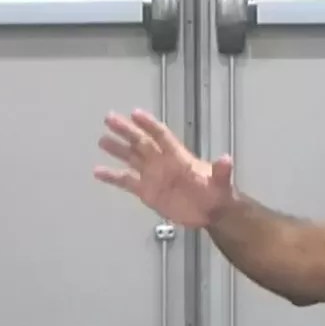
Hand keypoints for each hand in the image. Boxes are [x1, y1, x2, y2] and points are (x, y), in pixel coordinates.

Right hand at [94, 109, 235, 227]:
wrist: (211, 212)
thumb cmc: (218, 193)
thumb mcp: (222, 182)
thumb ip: (221, 171)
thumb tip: (226, 158)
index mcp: (179, 157)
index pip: (162, 136)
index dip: (149, 125)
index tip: (135, 113)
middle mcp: (163, 162)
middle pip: (142, 142)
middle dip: (126, 130)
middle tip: (109, 117)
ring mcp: (153, 176)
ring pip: (132, 158)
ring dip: (118, 149)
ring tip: (102, 139)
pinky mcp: (147, 191)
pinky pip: (126, 181)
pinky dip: (112, 176)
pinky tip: (98, 171)